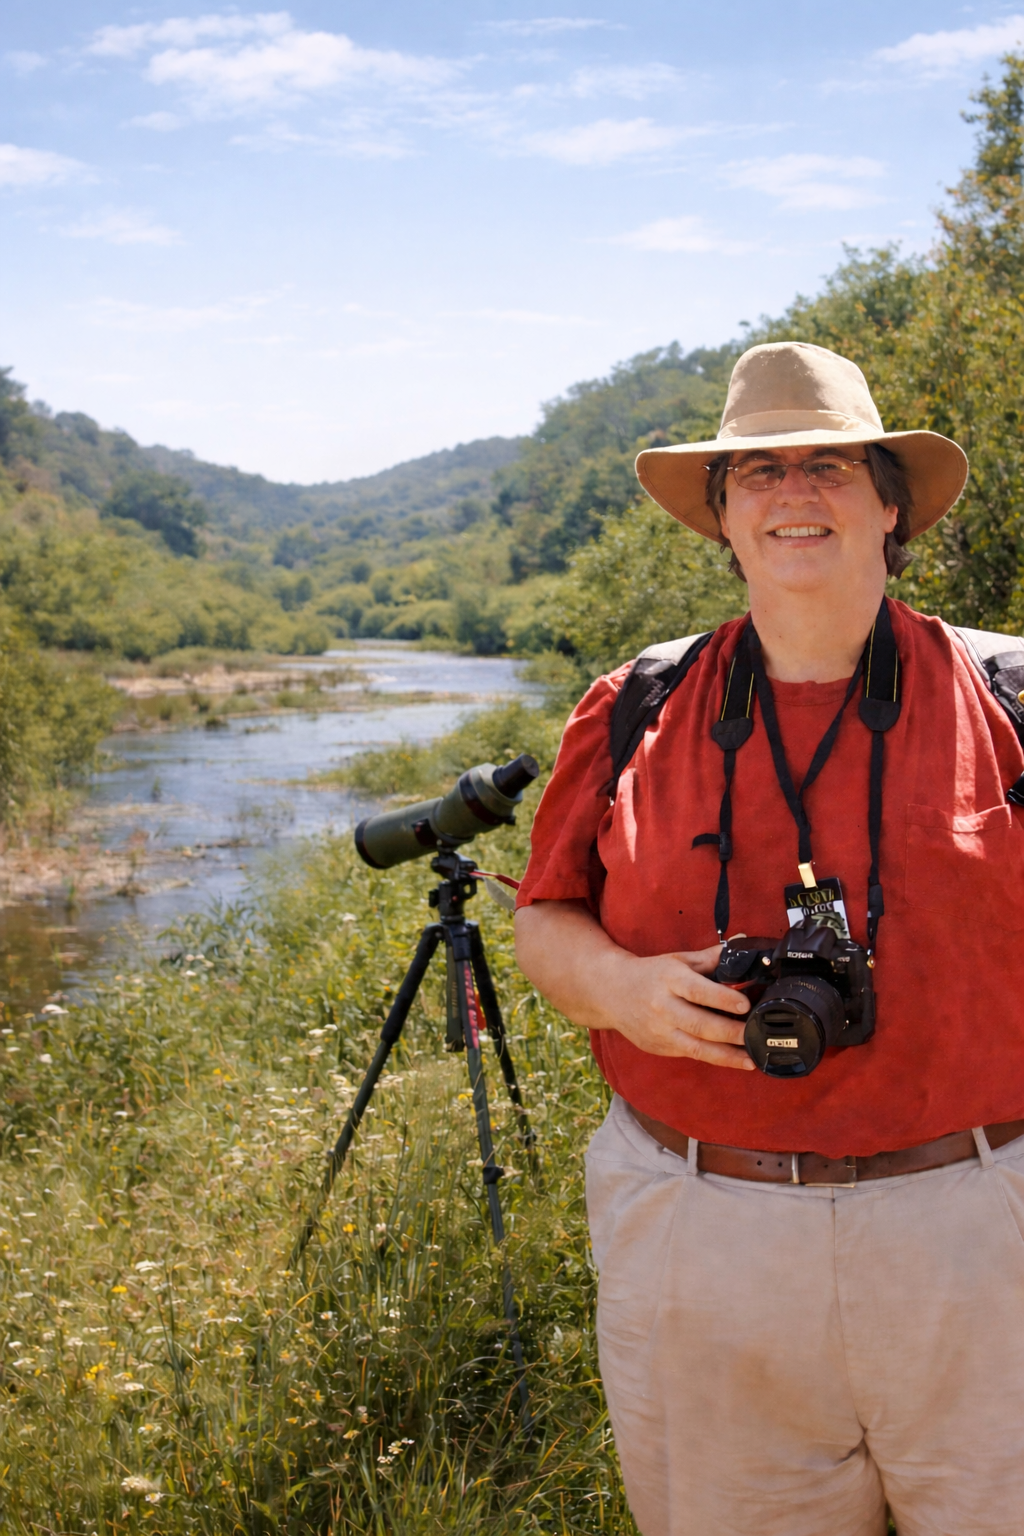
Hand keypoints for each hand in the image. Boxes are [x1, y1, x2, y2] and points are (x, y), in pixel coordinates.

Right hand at [514, 903, 754, 1071]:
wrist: (610, 992)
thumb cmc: (651, 974)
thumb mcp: (677, 960)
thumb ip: (709, 958)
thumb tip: (742, 943)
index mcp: (669, 979)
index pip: (698, 991)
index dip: (722, 998)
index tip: (745, 1004)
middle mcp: (663, 1006)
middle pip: (700, 1023)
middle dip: (731, 1032)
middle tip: (757, 1034)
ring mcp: (659, 1030)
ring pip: (696, 1047)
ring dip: (727, 1055)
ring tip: (751, 1058)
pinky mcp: (658, 1047)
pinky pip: (690, 1054)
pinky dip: (713, 1058)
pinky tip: (734, 1059)